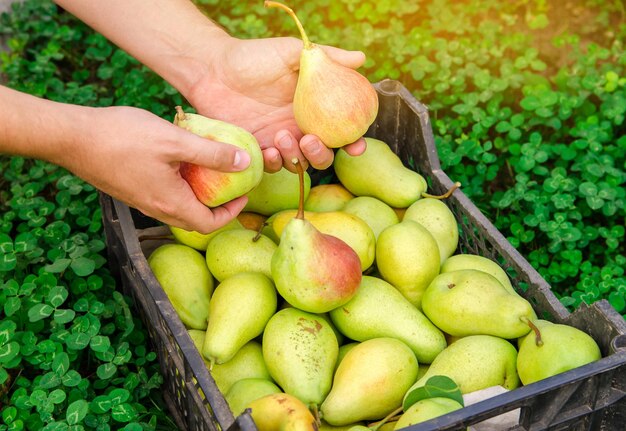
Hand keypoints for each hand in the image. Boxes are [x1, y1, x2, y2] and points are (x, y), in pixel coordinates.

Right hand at [60, 106, 250, 232]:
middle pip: (196, 220)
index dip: (232, 213)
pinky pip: (164, 196)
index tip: (244, 193)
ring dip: (198, 194)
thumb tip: (245, 163)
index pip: (210, 225)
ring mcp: (142, 201)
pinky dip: (180, 186)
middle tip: (231, 184)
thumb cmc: (123, 137)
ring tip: (210, 170)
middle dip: (218, 206)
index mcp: (171, 204)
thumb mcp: (175, 141)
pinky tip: (181, 161)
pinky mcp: (132, 190)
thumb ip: (211, 154)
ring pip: (179, 207)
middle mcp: (157, 209)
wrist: (72, 138)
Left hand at [185, 36, 367, 171]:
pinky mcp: (257, 149)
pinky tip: (267, 150)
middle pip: (323, 155)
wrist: (213, 69)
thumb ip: (326, 56)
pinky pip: (272, 167)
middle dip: (322, 154)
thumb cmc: (253, 57)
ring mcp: (278, 140)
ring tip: (280, 136)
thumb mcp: (291, 52)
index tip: (356, 144)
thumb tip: (361, 58)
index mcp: (314, 108)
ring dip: (295, 157)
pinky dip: (273, 163)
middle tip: (309, 139)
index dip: (353, 141)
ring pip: (299, 164)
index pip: (341, 130)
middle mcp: (299, 127)